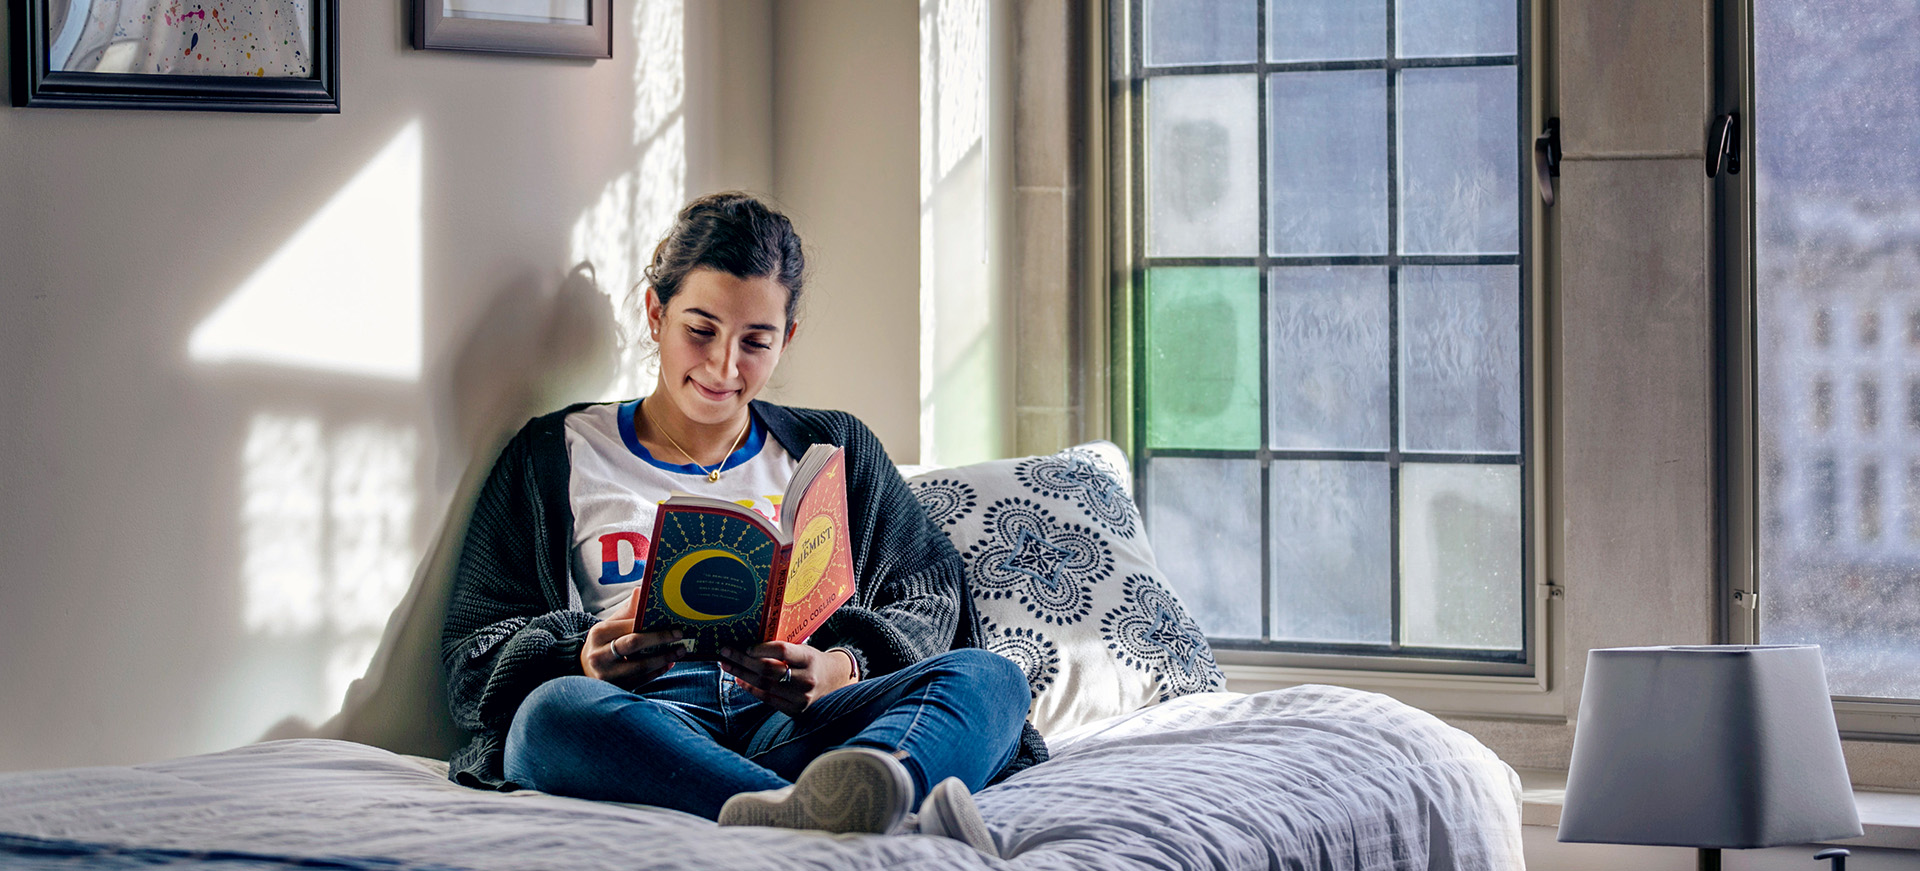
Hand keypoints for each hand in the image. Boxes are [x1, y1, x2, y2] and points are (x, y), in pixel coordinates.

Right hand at [581, 619, 685, 686]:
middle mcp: (600, 655)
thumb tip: (641, 591)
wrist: (584, 667)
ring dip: (663, 659)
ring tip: (679, 651)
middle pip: (634, 644)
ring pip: (640, 666)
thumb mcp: (610, 624)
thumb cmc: (603, 642)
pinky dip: (657, 672)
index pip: (629, 627)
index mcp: (599, 634)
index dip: (652, 625)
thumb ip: (628, 611)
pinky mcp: (616, 687)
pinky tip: (669, 664)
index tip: (672, 624)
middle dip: (659, 639)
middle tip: (679, 635)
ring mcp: (607, 674)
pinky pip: (641, 680)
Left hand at [717, 642, 857, 713]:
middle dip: (742, 660)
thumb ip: (781, 650)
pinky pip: (768, 699)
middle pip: (768, 669)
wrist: (834, 682)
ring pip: (764, 685)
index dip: (760, 648)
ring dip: (742, 674)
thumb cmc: (812, 661)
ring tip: (728, 666)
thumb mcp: (803, 650)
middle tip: (725, 653)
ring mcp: (801, 697)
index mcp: (810, 659)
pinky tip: (740, 680)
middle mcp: (807, 679)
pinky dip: (751, 689)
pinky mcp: (795, 710)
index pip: (782, 651)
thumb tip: (747, 647)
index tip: (744, 646)